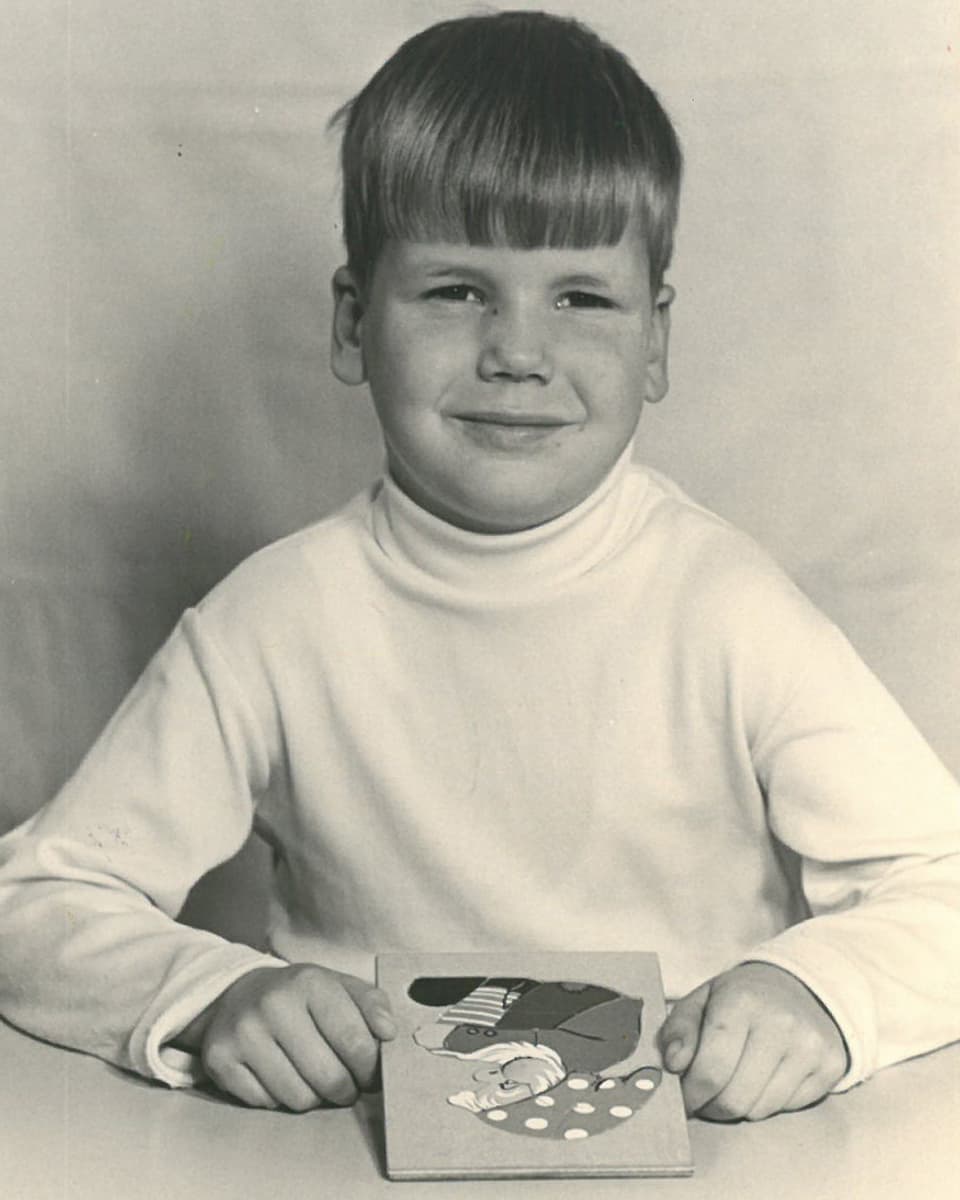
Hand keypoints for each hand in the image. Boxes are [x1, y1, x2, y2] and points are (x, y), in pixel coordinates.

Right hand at [176, 963, 396, 1110]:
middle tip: (346, 1084)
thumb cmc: (299, 996)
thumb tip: (389, 1032)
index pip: (355, 1041)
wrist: (236, 993)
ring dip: (314, 1098)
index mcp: (310, 982)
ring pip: (298, 1098)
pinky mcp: (220, 1060)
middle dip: (346, 1089)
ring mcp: (244, 1033)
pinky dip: (280, 1098)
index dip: (370, 1068)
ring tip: (312, 1077)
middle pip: (329, 1077)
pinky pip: (267, 1104)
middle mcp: (274, 1004)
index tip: (371, 1074)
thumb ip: (371, 1004)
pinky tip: (280, 1075)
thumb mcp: (338, 986)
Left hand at [657, 962, 847, 1121]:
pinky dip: (766, 1103)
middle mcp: (780, 1023)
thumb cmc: (743, 998)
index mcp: (741, 1001)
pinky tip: (762, 1080)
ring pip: (759, 1109)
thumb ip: (679, 1028)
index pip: (710, 1069)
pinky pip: (786, 1108)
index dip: (690, 1093)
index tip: (682, 1098)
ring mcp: (809, 1047)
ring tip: (731, 1086)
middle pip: (734, 1097)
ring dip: (737, 1107)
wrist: (803, 987)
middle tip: (702, 1099)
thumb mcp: (703, 999)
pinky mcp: (830, 1066)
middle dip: (710, 1106)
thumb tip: (673, 1064)